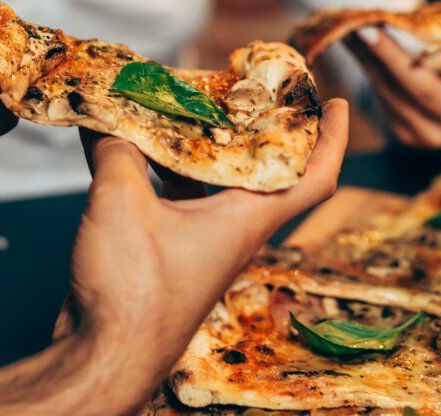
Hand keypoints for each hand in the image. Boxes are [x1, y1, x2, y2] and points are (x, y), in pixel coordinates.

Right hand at [53, 100, 349, 412]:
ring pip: (204, 178)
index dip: (333, 138)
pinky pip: (164, 193)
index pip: (314, 177)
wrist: (101, 356)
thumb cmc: (132, 289)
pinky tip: (110, 138)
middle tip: (236, 84)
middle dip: (249, 123)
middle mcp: (229, 229)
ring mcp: (194, 241)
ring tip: (170, 99)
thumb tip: (110, 119)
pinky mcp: (159, 249)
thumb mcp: (122, 202)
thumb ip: (120, 150)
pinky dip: (145, 163)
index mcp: (245, 220)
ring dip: (191, 140)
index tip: (339, 102)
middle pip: (256, 167)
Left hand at [346, 27, 440, 149]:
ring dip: (366, 57)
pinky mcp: (403, 134)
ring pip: (392, 91)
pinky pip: (380, 95)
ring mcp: (430, 134)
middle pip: (422, 88)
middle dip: (391, 56)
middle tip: (365, 28)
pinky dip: (364, 66)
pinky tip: (350, 43)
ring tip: (348, 27)